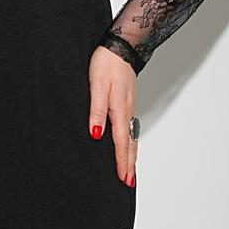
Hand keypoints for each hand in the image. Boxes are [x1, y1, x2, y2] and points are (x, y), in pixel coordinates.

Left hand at [88, 45, 137, 186]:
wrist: (121, 45)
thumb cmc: (106, 63)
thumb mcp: (97, 86)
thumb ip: (97, 111)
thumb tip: (96, 135)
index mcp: (119, 110)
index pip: (121, 142)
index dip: (122, 162)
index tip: (123, 179)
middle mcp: (127, 111)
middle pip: (130, 144)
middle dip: (130, 164)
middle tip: (129, 183)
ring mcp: (130, 106)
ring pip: (132, 136)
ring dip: (132, 154)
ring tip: (131, 169)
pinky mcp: (128, 100)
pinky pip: (131, 126)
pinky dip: (132, 141)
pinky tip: (129, 142)